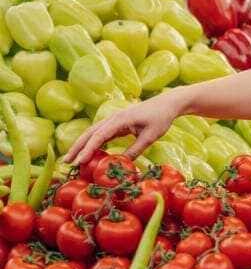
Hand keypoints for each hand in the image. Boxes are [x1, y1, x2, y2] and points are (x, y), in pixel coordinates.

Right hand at [65, 90, 184, 165]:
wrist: (167, 103)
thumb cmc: (161, 118)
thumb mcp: (150, 136)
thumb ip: (136, 150)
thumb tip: (121, 165)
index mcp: (120, 120)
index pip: (99, 136)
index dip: (87, 150)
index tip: (79, 162)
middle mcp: (113, 118)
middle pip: (90, 133)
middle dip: (77, 147)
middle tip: (66, 162)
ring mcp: (114, 119)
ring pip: (93, 132)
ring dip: (81, 145)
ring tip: (71, 159)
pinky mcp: (118, 123)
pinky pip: (101, 133)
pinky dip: (93, 142)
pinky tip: (88, 153)